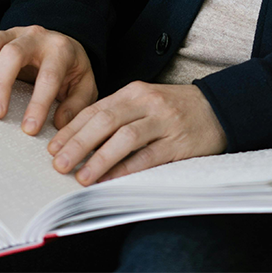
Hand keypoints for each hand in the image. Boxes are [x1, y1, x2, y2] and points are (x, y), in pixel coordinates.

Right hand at [0, 26, 98, 135]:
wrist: (62, 45)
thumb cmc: (71, 69)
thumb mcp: (84, 86)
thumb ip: (76, 105)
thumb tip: (59, 122)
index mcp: (60, 49)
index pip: (48, 76)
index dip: (38, 103)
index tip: (29, 128)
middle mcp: (34, 36)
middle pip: (13, 53)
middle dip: (1, 84)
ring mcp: (12, 33)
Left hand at [48, 81, 226, 185]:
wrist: (219, 108)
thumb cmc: (173, 109)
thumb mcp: (144, 102)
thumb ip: (116, 115)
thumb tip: (79, 139)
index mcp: (133, 92)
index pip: (94, 109)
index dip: (71, 129)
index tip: (52, 147)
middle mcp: (146, 103)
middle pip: (105, 121)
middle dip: (78, 143)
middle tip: (58, 163)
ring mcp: (164, 122)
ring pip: (125, 138)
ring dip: (100, 159)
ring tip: (81, 176)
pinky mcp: (180, 143)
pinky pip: (149, 157)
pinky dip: (128, 169)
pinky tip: (111, 180)